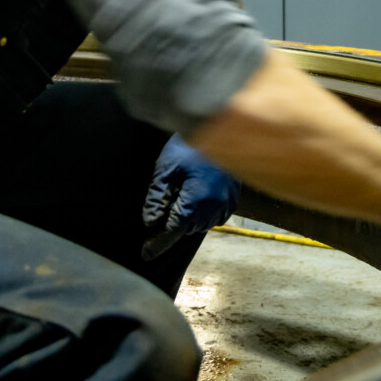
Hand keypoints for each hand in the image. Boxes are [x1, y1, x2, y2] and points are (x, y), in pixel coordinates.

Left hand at [141, 134, 240, 260]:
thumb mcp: (165, 168)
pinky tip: (198, 195)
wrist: (221, 125)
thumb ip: (156, 197)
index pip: (173, 231)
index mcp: (194, 202)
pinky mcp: (234, 197)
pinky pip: (217, 215)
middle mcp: (213, 207)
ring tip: (182, 193)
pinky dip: (205, 212)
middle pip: (187, 228)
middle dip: (174, 223)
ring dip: (189, 218)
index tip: (145, 255)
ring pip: (202, 223)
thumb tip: (150, 223)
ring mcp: (227, 203)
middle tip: (165, 202)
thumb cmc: (190, 144)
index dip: (158, 244)